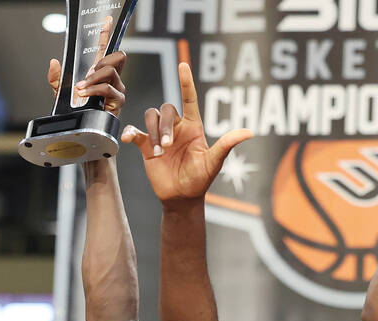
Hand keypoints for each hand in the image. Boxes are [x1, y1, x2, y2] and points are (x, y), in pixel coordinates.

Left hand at [46, 18, 124, 114]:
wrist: (82, 134)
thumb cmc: (78, 115)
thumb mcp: (61, 94)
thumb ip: (56, 78)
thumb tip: (54, 63)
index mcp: (99, 74)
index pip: (105, 51)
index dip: (106, 35)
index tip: (106, 22)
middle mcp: (111, 80)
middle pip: (117, 57)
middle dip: (100, 62)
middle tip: (87, 75)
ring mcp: (117, 89)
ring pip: (110, 71)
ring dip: (93, 78)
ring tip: (82, 88)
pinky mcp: (118, 101)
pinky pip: (108, 88)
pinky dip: (94, 89)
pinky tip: (85, 94)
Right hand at [121, 62, 251, 205]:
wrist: (182, 197)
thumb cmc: (200, 179)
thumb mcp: (214, 162)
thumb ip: (227, 145)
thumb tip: (248, 132)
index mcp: (193, 127)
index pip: (189, 99)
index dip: (186, 82)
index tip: (183, 65)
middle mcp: (176, 128)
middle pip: (166, 110)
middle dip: (165, 125)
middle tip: (168, 146)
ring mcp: (160, 136)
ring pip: (151, 116)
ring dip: (152, 131)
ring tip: (159, 152)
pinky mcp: (145, 146)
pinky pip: (135, 132)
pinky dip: (130, 132)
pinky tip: (128, 139)